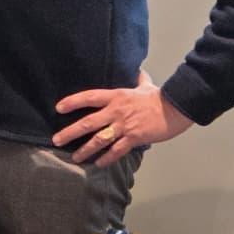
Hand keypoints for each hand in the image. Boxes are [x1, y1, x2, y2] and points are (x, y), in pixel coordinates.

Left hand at [52, 70, 194, 166]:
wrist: (176, 108)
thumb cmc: (160, 97)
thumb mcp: (146, 85)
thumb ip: (139, 79)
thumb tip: (138, 70)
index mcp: (116, 96)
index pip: (89, 97)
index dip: (73, 102)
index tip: (58, 107)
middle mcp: (116, 111)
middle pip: (88, 122)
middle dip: (70, 132)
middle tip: (57, 140)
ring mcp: (124, 126)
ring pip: (99, 139)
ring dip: (86, 150)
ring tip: (75, 158)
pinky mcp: (134, 138)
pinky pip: (117, 151)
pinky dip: (107, 158)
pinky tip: (98, 164)